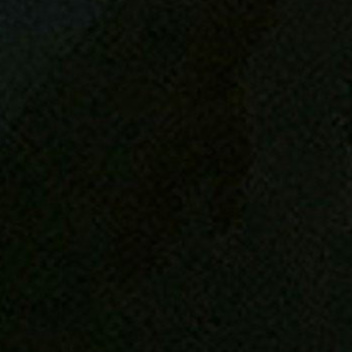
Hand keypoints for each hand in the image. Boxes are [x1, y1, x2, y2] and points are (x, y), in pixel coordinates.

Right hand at [107, 59, 251, 279]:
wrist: (205, 72)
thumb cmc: (223, 115)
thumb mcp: (235, 158)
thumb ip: (226, 195)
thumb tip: (218, 229)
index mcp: (171, 177)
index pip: (153, 226)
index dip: (146, 254)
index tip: (137, 280)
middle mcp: (151, 172)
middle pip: (132, 221)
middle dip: (126, 252)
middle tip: (119, 280)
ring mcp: (145, 158)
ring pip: (126, 205)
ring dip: (121, 233)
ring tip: (115, 257)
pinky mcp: (146, 146)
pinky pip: (131, 185)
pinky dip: (126, 207)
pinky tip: (126, 217)